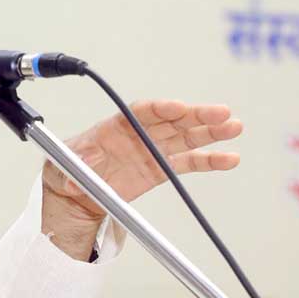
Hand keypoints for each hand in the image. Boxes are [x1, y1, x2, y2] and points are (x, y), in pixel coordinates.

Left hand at [40, 99, 242, 259]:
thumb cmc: (68, 167)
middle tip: (222, 112)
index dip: (160, 109)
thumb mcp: (64, 164)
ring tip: (234, 127)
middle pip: (172, 120)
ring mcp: (152, 150)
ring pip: (186, 136)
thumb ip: (75, 165)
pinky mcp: (161, 169)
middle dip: (197, 116)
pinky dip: (209, 160)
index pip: (141, 112)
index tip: (178, 107)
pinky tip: (230, 158)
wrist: (76, 190)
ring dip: (210, 132)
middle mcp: (139, 134)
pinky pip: (188, 162)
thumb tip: (76, 171)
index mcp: (115, 126)